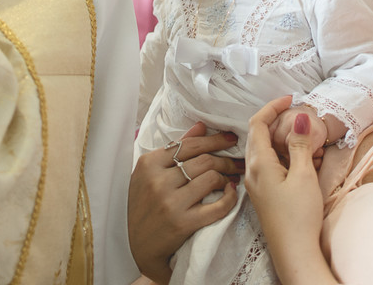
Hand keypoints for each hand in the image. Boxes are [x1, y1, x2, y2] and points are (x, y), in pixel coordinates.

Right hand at [128, 122, 242, 284]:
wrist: (136, 245)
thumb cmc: (144, 205)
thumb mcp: (149, 173)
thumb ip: (174, 148)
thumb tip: (201, 126)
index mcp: (148, 164)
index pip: (189, 145)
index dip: (213, 140)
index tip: (229, 139)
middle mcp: (158, 181)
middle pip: (203, 160)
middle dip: (225, 160)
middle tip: (236, 162)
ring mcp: (170, 202)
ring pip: (210, 178)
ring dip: (226, 177)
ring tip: (232, 178)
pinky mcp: (183, 223)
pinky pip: (216, 206)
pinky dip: (229, 198)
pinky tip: (231, 193)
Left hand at [246, 96, 335, 284]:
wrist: (294, 252)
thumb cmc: (298, 215)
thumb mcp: (304, 175)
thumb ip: (300, 145)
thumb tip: (299, 117)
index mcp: (258, 163)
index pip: (256, 123)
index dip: (272, 107)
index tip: (290, 99)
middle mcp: (251, 171)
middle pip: (259, 135)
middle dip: (279, 122)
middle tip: (301, 117)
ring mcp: (256, 183)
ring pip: (265, 150)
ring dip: (284, 140)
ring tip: (307, 138)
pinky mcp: (264, 193)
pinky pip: (270, 165)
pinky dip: (284, 155)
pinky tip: (303, 159)